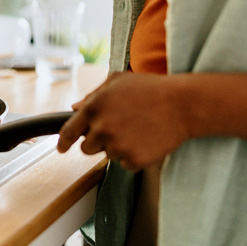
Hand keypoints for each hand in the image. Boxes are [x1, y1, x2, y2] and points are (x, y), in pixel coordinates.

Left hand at [56, 72, 192, 170]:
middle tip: (119, 129)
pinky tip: (147, 140)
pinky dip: (135, 156)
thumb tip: (75, 108)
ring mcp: (117, 145)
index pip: (69, 131)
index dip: (63, 142)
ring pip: (108, 155)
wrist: (184, 105)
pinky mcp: (134, 160)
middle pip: (87, 148)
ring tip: (139, 129)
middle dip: (98, 141)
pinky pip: (126, 164)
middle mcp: (102, 128)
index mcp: (94, 107)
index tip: (61, 148)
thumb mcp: (118, 81)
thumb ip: (93, 95)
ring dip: (119, 147)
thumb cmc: (152, 89)